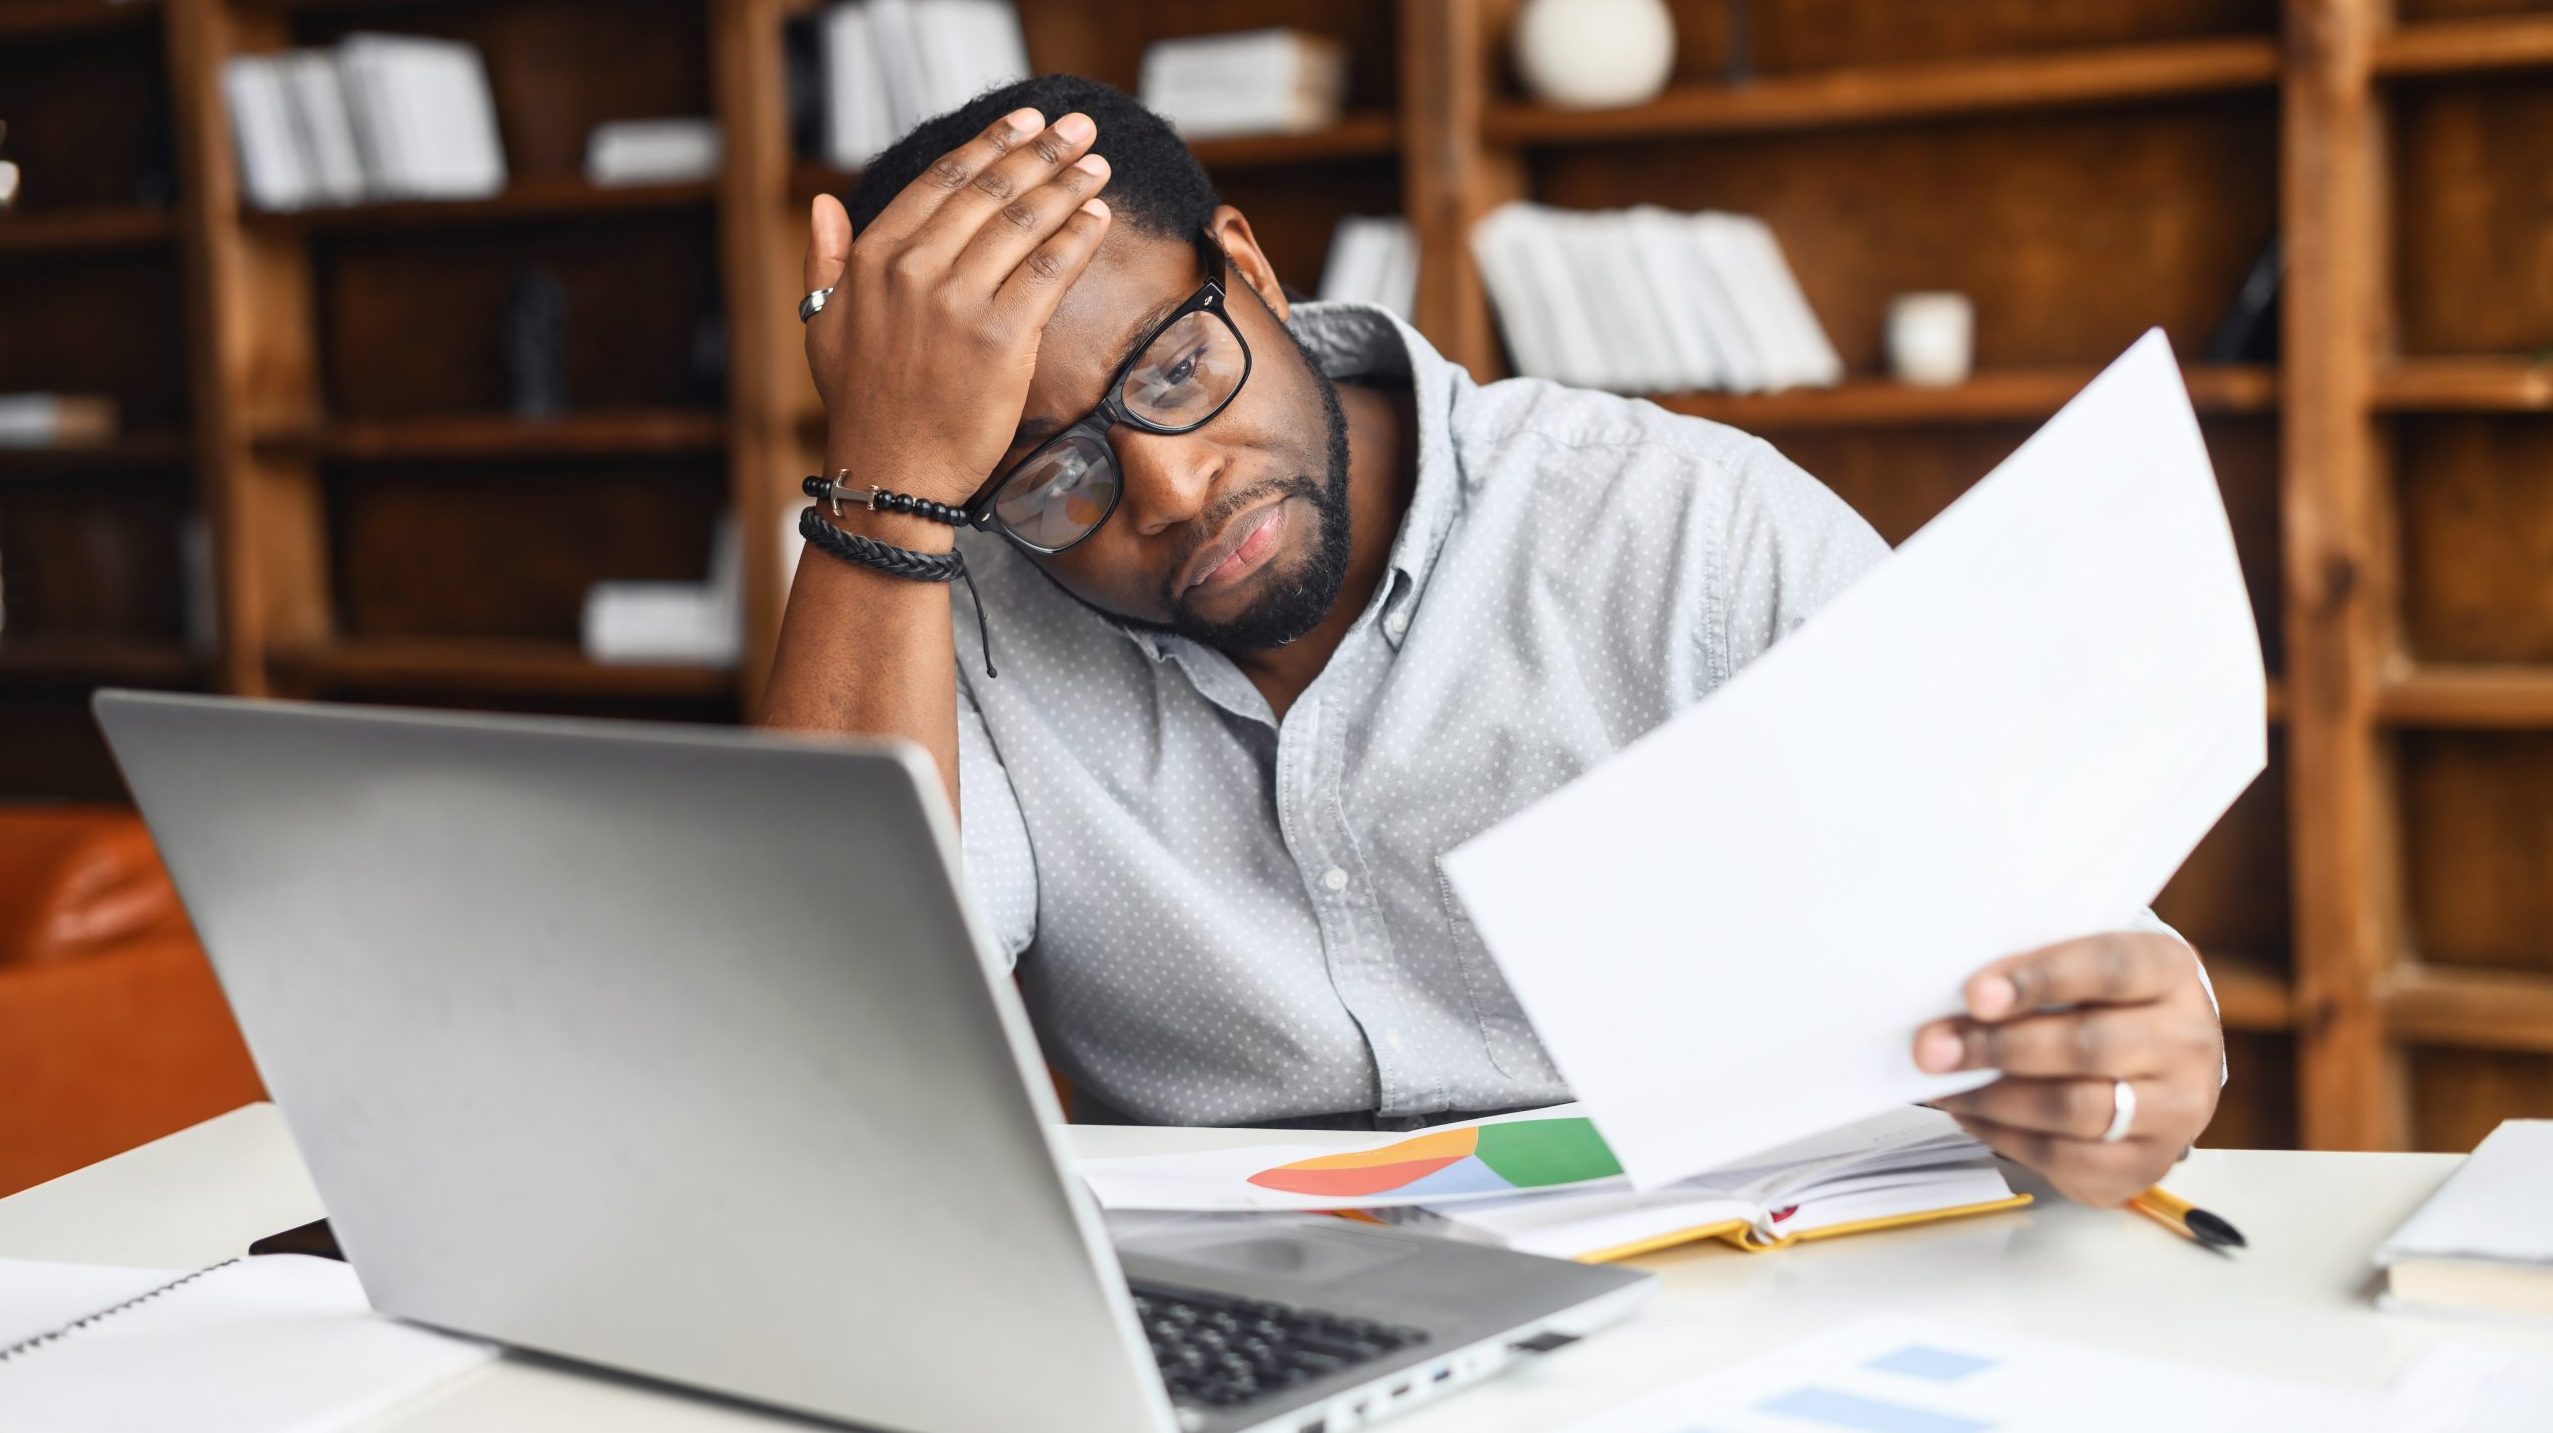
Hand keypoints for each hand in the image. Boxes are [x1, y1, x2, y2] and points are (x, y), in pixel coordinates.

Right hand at [801, 106, 1113, 506]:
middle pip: (990, 192)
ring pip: (1024, 224)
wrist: (892, 472)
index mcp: (873, 258)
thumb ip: (825, 260)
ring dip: (1068, 187)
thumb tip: (824, 204)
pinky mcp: (1002, 338)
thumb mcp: (823, 325)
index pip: (941, 180)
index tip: (1024, 121)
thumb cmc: (862, 404)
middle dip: (1042, 152)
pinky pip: (1050, 272)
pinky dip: (1078, 239)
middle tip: (1079, 128)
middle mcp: (913, 270)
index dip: (989, 143)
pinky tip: (1097, 219)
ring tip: (1097, 166)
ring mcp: (958, 302)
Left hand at [1912, 932, 2222, 1206]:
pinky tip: (1972, 1114)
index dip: (2040, 978)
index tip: (1975, 994)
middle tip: (1932, 1048)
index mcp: (2171, 972)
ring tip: (1943, 1084)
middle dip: (1998, 1046)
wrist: (2158, 1064)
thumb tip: (1954, 1002)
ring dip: (1995, 1097)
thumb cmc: (2100, 1003)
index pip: (2110, 968)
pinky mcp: (2148, 1163)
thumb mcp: (2083, 968)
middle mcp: (2188, 1041)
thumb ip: (2033, 975)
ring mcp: (2177, 1109)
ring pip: (2076, 1108)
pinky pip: (2068, 1158)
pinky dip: (2006, 1137)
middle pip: (2089, 1045)